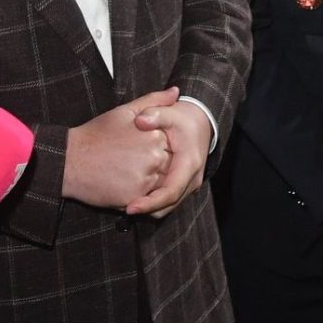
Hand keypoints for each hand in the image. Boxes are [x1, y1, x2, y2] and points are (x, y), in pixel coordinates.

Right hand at [63, 88, 176, 209]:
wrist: (69, 161)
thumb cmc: (97, 135)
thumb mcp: (125, 111)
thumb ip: (154, 101)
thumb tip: (176, 91)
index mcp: (155, 135)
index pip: (172, 144)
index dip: (154, 146)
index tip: (136, 146)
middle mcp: (155, 157)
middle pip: (167, 164)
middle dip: (153, 164)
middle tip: (128, 159)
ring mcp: (146, 178)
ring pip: (160, 183)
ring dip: (148, 179)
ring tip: (124, 170)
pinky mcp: (136, 197)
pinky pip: (148, 198)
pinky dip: (139, 193)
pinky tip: (121, 182)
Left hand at [127, 92, 210, 218]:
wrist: (200, 122)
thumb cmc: (182, 119)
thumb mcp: (170, 112)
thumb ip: (154, 113)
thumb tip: (140, 120)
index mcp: (188, 164)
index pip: (170, 192)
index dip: (150, 203)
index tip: (130, 208)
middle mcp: (192, 179)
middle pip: (169, 204)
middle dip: (146, 210)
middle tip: (122, 209)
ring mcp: (189, 184)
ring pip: (168, 206)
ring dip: (149, 209)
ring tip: (126, 206)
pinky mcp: (183, 185)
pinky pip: (168, 200)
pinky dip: (153, 202)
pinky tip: (136, 198)